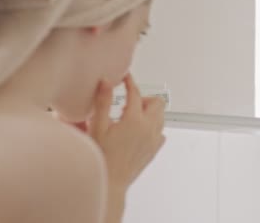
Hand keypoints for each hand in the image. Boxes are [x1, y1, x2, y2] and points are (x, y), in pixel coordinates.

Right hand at [88, 74, 165, 188]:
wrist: (110, 182)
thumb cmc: (102, 157)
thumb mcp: (98, 127)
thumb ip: (103, 102)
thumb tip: (106, 82)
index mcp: (134, 120)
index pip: (136, 93)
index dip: (130, 83)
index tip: (126, 78)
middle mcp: (149, 128)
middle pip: (157, 102)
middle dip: (144, 99)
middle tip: (128, 104)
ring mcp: (154, 139)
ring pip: (161, 116)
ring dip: (149, 112)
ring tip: (131, 118)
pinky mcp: (155, 150)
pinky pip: (160, 132)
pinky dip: (153, 127)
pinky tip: (138, 132)